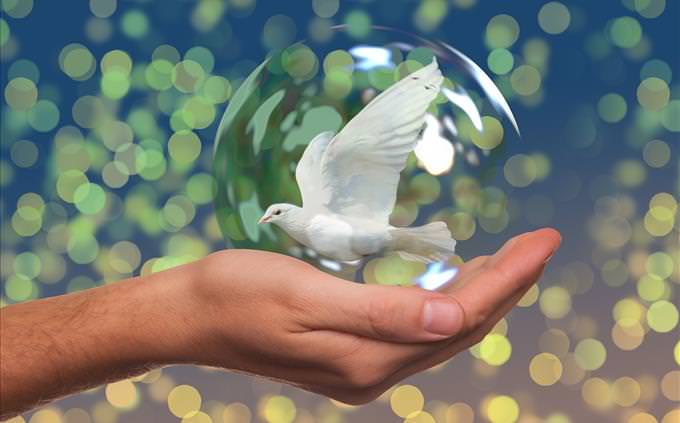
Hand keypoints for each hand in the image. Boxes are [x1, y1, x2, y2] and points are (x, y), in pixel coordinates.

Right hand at [183, 228, 560, 403]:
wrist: (193, 315)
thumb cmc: (239, 293)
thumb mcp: (306, 295)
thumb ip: (382, 312)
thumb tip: (456, 320)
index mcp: (367, 359)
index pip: (459, 317)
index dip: (507, 279)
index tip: (543, 241)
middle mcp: (374, 372)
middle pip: (460, 328)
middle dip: (506, 285)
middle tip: (540, 243)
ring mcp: (363, 368)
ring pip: (442, 332)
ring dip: (480, 295)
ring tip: (510, 259)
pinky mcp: (351, 357)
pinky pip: (417, 332)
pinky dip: (445, 304)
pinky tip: (453, 282)